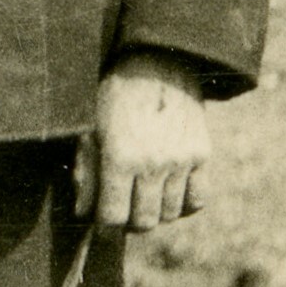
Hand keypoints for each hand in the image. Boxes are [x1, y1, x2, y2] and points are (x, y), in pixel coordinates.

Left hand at [74, 53, 210, 232]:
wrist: (156, 60)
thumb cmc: (112, 95)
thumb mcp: (88, 130)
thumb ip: (86, 175)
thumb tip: (84, 214)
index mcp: (119, 157)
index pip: (113, 218)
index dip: (104, 226)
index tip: (101, 221)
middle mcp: (153, 164)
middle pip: (144, 222)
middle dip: (128, 223)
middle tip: (121, 210)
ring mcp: (181, 161)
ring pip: (169, 214)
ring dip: (153, 213)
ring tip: (140, 198)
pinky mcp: (201, 154)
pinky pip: (197, 200)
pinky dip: (181, 205)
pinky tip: (166, 194)